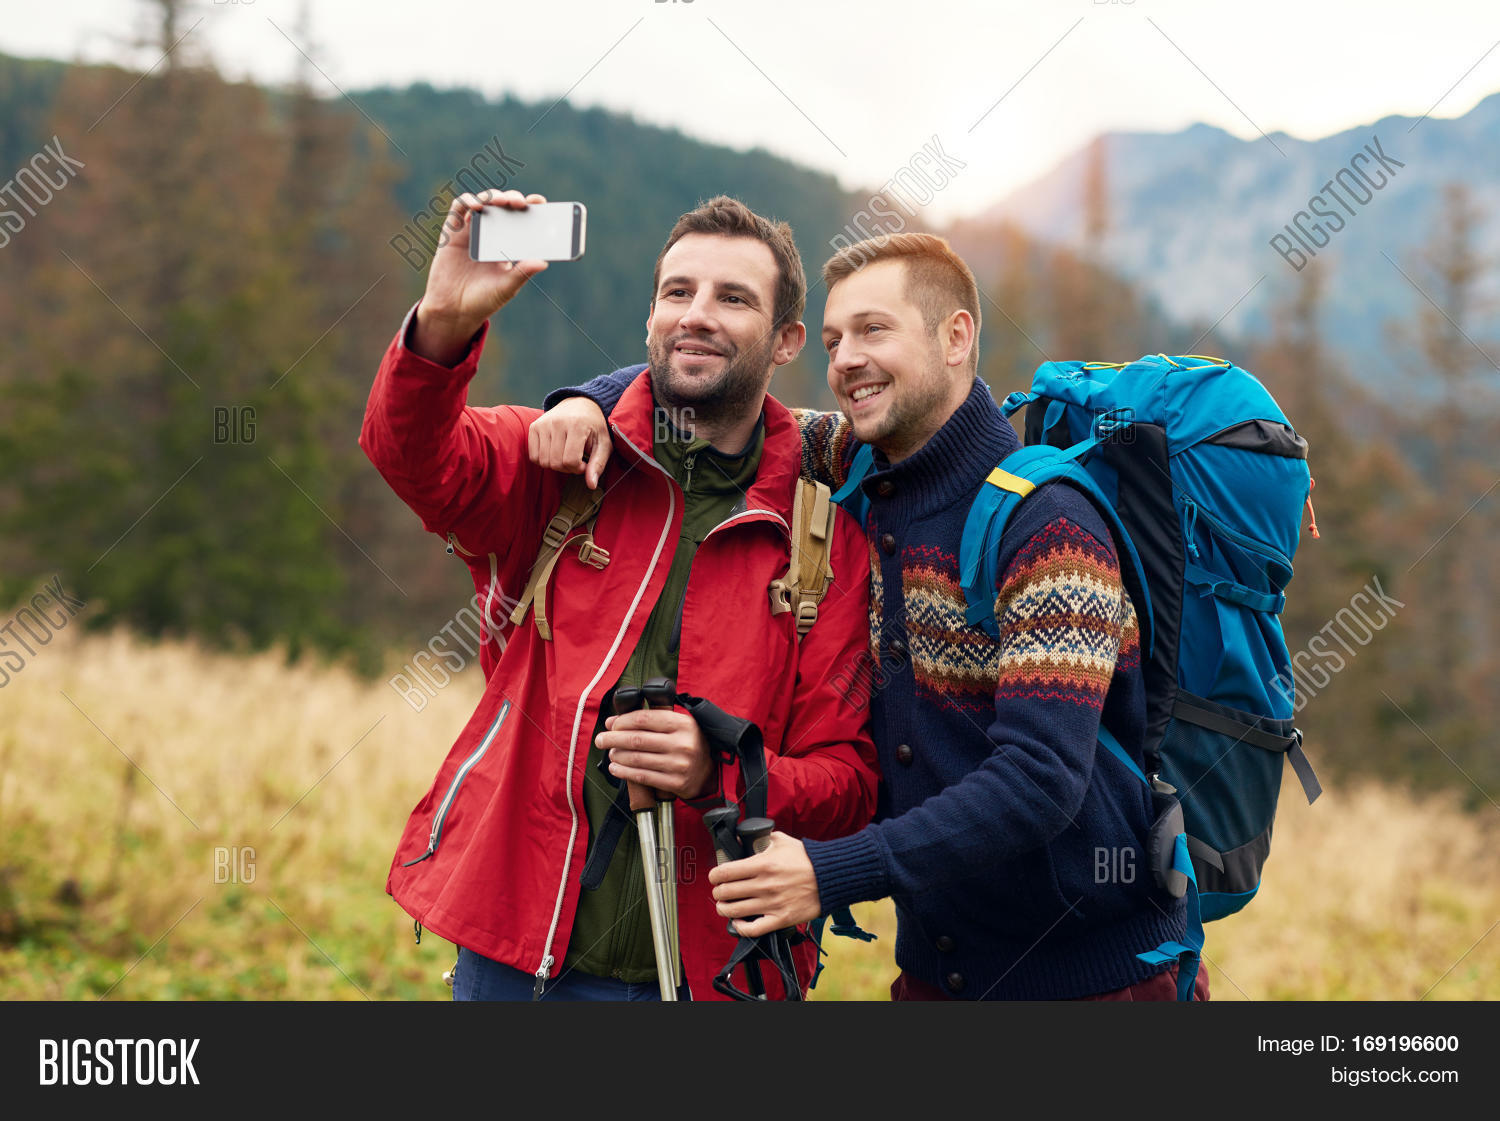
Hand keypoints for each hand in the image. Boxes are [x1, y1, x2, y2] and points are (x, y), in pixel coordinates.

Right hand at [411, 189, 548, 365]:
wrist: (453, 310)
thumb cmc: (483, 300)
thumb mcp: (506, 288)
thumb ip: (522, 273)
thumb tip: (543, 262)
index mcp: (509, 245)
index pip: (523, 220)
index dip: (531, 207)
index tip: (540, 202)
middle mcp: (492, 234)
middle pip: (505, 207)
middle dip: (513, 199)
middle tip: (520, 203)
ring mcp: (472, 230)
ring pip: (484, 202)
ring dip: (493, 196)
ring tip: (500, 201)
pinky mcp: (453, 231)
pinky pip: (460, 208)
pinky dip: (468, 201)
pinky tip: (476, 207)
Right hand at [528, 396, 611, 488]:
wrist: (580, 402)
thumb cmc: (594, 425)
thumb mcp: (603, 443)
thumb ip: (598, 464)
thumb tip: (591, 485)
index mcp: (577, 425)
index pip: (570, 461)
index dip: (578, 469)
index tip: (585, 463)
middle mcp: (557, 422)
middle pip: (556, 463)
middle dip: (567, 468)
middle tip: (576, 460)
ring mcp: (543, 424)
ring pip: (543, 461)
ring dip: (556, 465)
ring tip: (566, 455)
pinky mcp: (534, 426)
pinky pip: (533, 456)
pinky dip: (544, 460)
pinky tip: (555, 453)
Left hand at [597, 708, 715, 799]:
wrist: (711, 772)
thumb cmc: (690, 743)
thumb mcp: (679, 725)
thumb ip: (652, 720)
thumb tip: (614, 722)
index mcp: (683, 724)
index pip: (644, 718)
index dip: (622, 721)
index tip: (611, 724)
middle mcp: (682, 743)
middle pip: (637, 739)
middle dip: (613, 738)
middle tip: (600, 739)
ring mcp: (679, 764)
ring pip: (637, 759)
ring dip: (617, 755)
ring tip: (610, 753)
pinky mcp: (675, 783)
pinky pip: (642, 776)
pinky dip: (624, 772)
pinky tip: (615, 767)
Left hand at [708, 832, 822, 937]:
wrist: (830, 877)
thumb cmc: (807, 859)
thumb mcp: (781, 840)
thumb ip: (760, 838)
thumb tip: (740, 839)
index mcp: (762, 865)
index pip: (725, 872)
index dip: (714, 875)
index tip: (714, 876)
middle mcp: (764, 885)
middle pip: (725, 892)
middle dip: (718, 892)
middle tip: (719, 890)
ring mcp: (772, 904)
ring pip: (734, 911)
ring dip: (724, 909)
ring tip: (724, 906)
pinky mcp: (781, 919)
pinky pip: (753, 929)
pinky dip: (740, 927)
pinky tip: (738, 921)